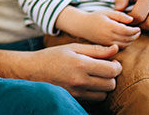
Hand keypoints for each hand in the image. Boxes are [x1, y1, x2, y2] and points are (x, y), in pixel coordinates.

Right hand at [0, 42, 121, 101]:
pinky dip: (95, 93)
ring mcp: (77, 92)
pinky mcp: (74, 99)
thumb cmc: (52, 56)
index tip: (112, 62)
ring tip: (96, 77)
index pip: (112, 70)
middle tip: (104, 69)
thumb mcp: (73, 47)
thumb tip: (115, 49)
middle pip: (111, 84)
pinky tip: (88, 84)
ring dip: (104, 86)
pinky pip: (93, 99)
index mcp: (81, 64)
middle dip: (111, 76)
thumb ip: (96, 49)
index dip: (116, 66)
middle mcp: (80, 80)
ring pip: (104, 94)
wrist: (31, 71)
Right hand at [56, 7, 139, 47]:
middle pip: (127, 39)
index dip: (134, 30)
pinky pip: (119, 47)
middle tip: (138, 31)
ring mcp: (106, 43)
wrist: (82, 26)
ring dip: (131, 41)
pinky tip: (125, 39)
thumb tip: (132, 20)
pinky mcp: (106, 47)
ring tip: (133, 35)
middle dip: (135, 36)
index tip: (138, 28)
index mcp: (108, 26)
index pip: (126, 31)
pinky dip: (125, 44)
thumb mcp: (107, 12)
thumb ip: (119, 15)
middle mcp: (107, 36)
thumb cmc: (95, 17)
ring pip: (124, 45)